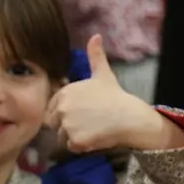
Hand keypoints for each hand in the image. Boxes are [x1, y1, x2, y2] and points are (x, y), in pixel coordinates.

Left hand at [44, 35, 183, 152]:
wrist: (130, 117)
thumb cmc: (116, 97)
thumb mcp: (103, 74)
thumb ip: (95, 56)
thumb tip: (96, 35)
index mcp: (65, 92)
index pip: (52, 109)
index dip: (66, 113)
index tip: (83, 113)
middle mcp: (62, 107)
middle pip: (54, 124)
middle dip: (67, 126)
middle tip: (88, 123)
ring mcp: (67, 124)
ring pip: (62, 137)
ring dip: (74, 137)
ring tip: (92, 130)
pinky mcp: (75, 140)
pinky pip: (71, 147)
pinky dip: (81, 147)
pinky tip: (94, 138)